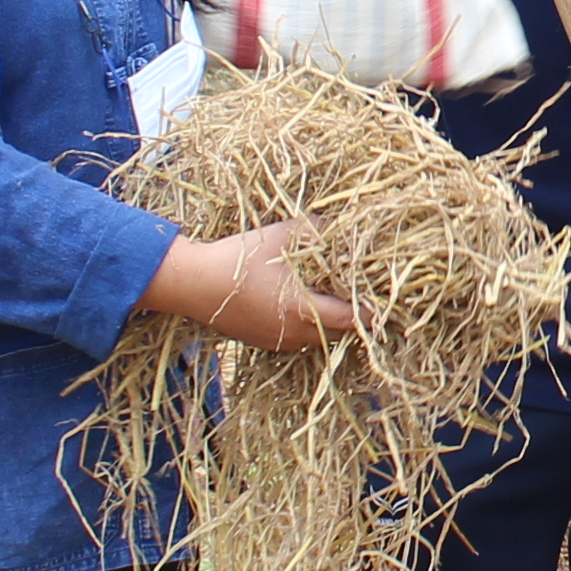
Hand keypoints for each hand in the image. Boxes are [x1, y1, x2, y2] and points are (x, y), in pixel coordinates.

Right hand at [168, 222, 360, 352]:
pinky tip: (300, 307)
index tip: (378, 299)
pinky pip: (294, 341)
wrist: (193, 284)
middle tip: (359, 297)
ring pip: (316, 340)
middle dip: (351, 318)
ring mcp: (276, 341)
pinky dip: (305, 328)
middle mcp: (294, 333)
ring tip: (332, 301)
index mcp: (304, 310)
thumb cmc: (240, 258)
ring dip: (328, 325)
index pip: (352, 319)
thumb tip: (340, 227)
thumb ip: (317, 230)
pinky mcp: (260, 342)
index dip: (369, 311)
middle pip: (338, 334)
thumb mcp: (282, 234)